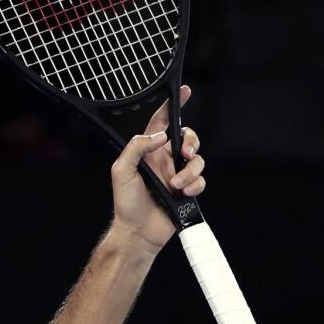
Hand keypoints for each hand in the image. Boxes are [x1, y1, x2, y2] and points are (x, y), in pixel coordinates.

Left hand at [109, 85, 205, 255]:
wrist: (138, 232)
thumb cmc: (125, 203)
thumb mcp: (121, 171)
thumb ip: (136, 148)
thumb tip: (159, 136)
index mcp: (148, 152)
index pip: (161, 122)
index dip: (173, 105)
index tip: (184, 90)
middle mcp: (164, 160)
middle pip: (188, 138)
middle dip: (191, 142)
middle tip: (184, 154)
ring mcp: (177, 175)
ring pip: (197, 160)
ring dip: (189, 172)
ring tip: (175, 186)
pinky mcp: (188, 190)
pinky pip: (201, 180)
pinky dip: (195, 186)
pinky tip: (183, 194)